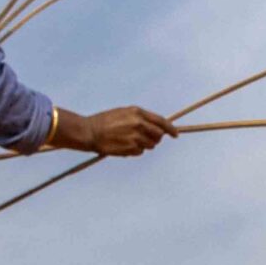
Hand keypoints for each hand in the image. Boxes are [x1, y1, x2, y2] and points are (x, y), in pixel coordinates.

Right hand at [53, 106, 178, 156]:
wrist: (89, 132)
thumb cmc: (106, 121)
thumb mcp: (124, 113)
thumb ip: (141, 118)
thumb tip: (157, 127)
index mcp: (137, 112)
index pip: (161, 121)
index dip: (170, 129)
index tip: (175, 134)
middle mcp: (139, 124)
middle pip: (158, 135)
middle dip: (156, 138)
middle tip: (147, 138)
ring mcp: (135, 137)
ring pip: (150, 145)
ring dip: (144, 145)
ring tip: (130, 140)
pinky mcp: (130, 148)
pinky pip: (140, 152)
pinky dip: (135, 151)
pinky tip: (123, 145)